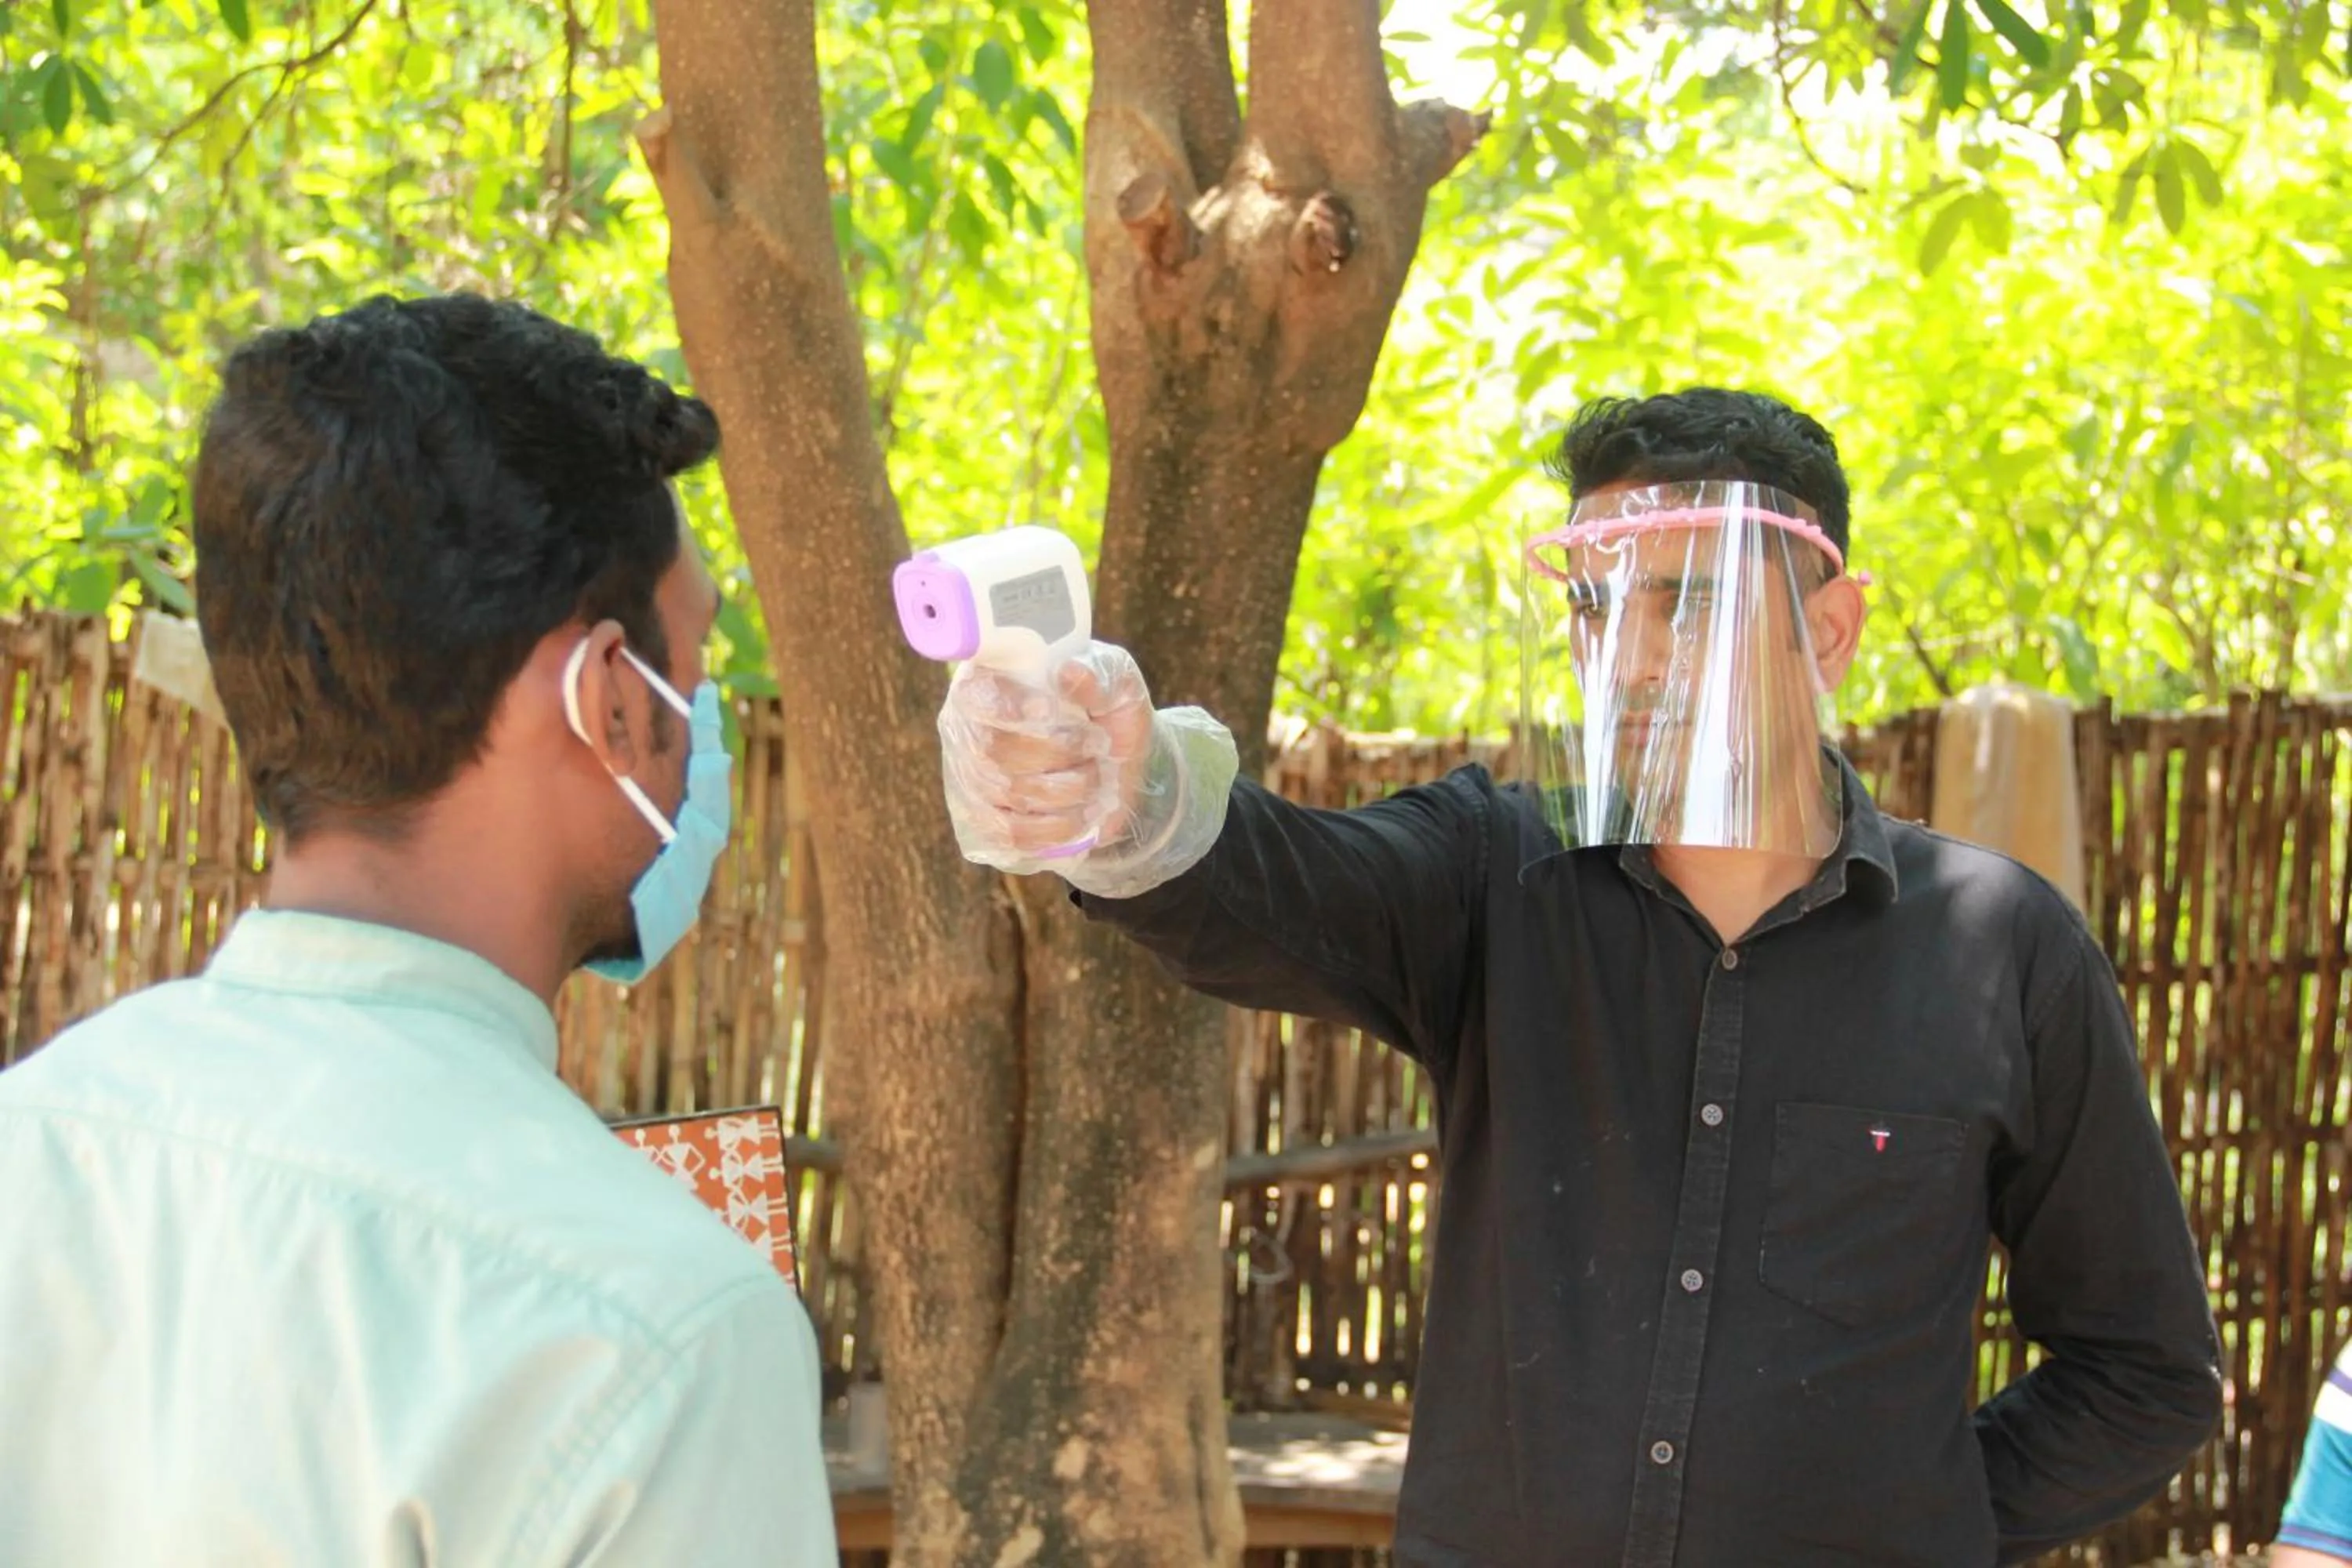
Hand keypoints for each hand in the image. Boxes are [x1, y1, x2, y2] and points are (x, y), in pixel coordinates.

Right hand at [938, 641, 1156, 862]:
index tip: (1049, 711)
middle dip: (1057, 753)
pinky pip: (1010, 833)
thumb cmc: (1111, 711)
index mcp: (993, 680)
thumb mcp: (1118, 684)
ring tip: (1097, 780)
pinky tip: (1082, 815)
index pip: (980, 696)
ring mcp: (972, 777)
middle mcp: (970, 728)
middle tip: (1099, 747)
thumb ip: (1099, 676)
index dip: (1009, 707)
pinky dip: (1054, 828)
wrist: (1120, 764)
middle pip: (993, 749)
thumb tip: (1067, 673)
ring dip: (1066, 790)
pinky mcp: (986, 819)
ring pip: (1007, 792)